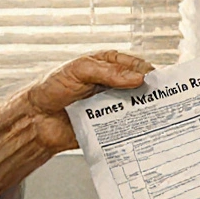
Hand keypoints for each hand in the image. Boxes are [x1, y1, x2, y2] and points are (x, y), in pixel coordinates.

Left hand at [19, 50, 153, 153]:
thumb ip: (108, 73)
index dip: (148, 73)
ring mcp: (111, 106)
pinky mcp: (109, 127)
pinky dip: (135, 130)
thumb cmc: (52, 88)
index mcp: (107, 66)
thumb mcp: (79, 71)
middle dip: (151, 94)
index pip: (136, 66)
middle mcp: (113, 85)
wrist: (36, 120)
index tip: (158, 82)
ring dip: (146, 113)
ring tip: (158, 118)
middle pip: (140, 88)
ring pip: (136, 108)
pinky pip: (126, 128)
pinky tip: (142, 132)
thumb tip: (137, 77)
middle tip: (163, 101)